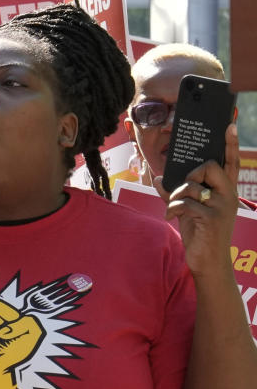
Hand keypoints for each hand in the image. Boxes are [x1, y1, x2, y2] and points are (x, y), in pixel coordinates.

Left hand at [153, 124, 238, 277]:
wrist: (207, 263)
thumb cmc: (199, 233)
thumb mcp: (187, 210)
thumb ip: (175, 192)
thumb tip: (157, 177)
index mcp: (225, 191)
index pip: (230, 163)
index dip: (230, 145)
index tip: (228, 125)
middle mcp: (229, 195)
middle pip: (209, 166)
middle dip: (191, 174)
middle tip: (183, 190)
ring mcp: (222, 206)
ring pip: (191, 186)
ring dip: (176, 196)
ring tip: (174, 209)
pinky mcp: (212, 218)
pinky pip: (185, 202)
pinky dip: (173, 209)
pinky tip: (171, 217)